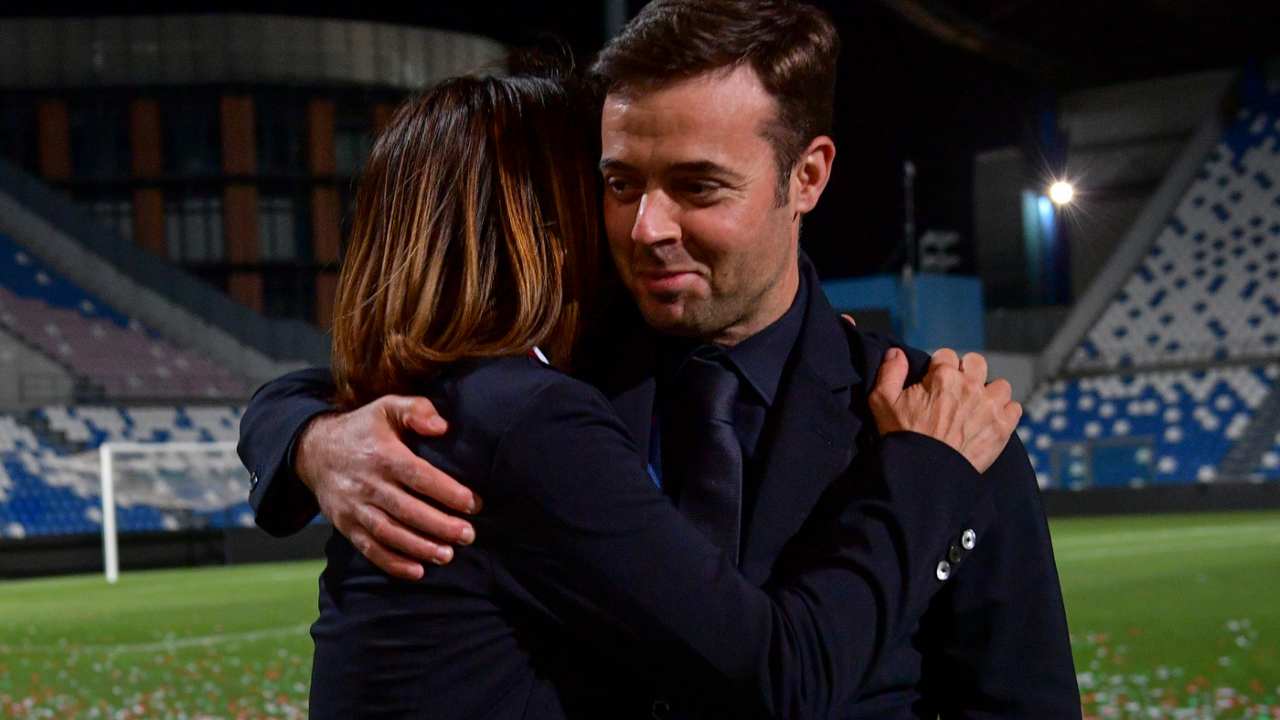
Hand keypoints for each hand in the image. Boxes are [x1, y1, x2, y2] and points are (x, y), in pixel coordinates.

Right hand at [295, 395, 482, 579]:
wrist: (314, 451)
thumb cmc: (363, 428)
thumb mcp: (387, 407)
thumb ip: (417, 410)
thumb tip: (442, 427)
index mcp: (382, 455)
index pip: (418, 476)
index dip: (447, 492)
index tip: (474, 504)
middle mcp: (367, 483)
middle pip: (406, 510)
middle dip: (440, 526)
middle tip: (468, 535)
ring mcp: (354, 507)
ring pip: (389, 532)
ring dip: (419, 547)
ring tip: (448, 555)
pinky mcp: (346, 525)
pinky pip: (369, 548)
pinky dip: (392, 562)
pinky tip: (418, 570)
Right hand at [869, 348, 1022, 472]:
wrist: (925, 473)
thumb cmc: (902, 437)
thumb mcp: (882, 402)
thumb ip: (890, 371)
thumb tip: (896, 352)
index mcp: (943, 376)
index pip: (946, 355)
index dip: (939, 367)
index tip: (934, 382)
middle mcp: (970, 386)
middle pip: (977, 362)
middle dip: (967, 372)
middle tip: (957, 391)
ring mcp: (990, 406)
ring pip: (1000, 385)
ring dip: (990, 393)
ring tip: (977, 407)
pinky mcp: (1003, 427)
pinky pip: (1014, 408)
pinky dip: (1005, 413)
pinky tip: (990, 422)